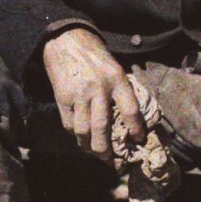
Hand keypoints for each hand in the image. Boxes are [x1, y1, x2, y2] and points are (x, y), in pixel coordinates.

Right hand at [41, 27, 144, 164]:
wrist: (66, 40)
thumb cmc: (95, 57)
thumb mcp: (114, 67)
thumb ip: (121, 91)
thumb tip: (131, 121)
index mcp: (116, 78)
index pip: (130, 110)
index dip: (136, 128)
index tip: (138, 140)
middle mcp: (98, 87)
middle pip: (101, 128)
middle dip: (105, 149)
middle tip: (110, 160)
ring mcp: (78, 93)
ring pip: (83, 130)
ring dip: (88, 146)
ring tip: (93, 152)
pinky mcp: (62, 97)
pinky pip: (69, 123)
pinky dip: (75, 135)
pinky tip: (80, 137)